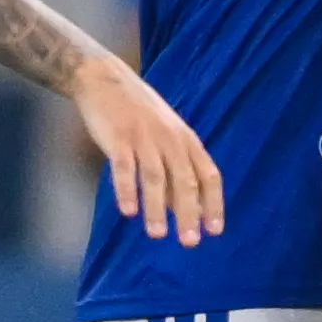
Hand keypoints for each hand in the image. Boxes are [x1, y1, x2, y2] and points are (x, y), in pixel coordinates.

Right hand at [67, 54, 220, 244]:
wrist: (106, 79)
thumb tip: (188, 210)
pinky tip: (128, 211)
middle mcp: (170, 139)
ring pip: (155, 178)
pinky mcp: (118, 137)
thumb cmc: (139, 115)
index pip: (208, 175)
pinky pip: (124, 167)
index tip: (215, 230)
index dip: (214, 203)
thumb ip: (176, 172)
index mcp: (186, 140)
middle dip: (189, 213)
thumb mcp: (167, 138)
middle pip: (185, 180)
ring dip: (157, 208)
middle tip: (190, 241)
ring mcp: (144, 138)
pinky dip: (127, 189)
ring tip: (157, 234)